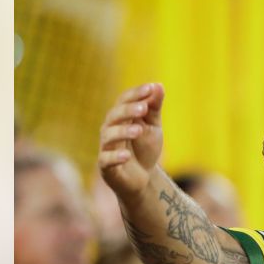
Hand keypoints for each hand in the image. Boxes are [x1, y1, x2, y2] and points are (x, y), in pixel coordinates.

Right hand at [99, 83, 165, 200]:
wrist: (143, 178)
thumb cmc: (145, 147)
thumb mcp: (153, 126)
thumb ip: (154, 108)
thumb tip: (158, 85)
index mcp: (121, 117)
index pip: (124, 100)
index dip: (136, 94)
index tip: (150, 88)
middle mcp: (110, 129)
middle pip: (114, 115)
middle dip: (128, 110)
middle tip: (143, 109)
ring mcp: (107, 147)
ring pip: (109, 136)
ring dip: (123, 131)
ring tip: (138, 131)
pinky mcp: (106, 166)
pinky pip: (106, 160)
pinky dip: (115, 157)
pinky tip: (126, 156)